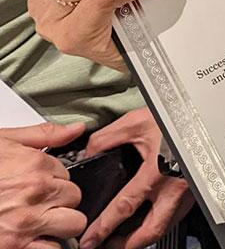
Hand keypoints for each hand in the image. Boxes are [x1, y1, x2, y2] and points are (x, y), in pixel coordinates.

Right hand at [0, 121, 86, 248]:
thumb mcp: (4, 141)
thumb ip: (44, 135)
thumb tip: (76, 129)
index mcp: (35, 166)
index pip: (68, 173)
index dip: (54, 179)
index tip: (40, 183)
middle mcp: (36, 194)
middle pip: (74, 198)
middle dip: (60, 200)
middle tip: (41, 203)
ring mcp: (26, 223)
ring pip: (72, 224)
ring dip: (59, 224)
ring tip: (41, 222)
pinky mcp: (14, 247)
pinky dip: (45, 246)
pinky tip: (32, 239)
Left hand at [79, 109, 191, 248]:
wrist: (206, 113)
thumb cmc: (179, 116)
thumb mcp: (136, 122)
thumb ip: (107, 138)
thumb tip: (88, 153)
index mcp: (157, 172)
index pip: (124, 208)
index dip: (103, 227)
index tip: (90, 239)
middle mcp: (175, 186)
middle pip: (150, 231)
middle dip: (127, 244)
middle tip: (108, 246)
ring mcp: (189, 190)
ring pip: (167, 226)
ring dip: (144, 235)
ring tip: (127, 236)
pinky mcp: (197, 187)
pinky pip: (177, 214)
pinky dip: (161, 222)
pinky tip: (150, 217)